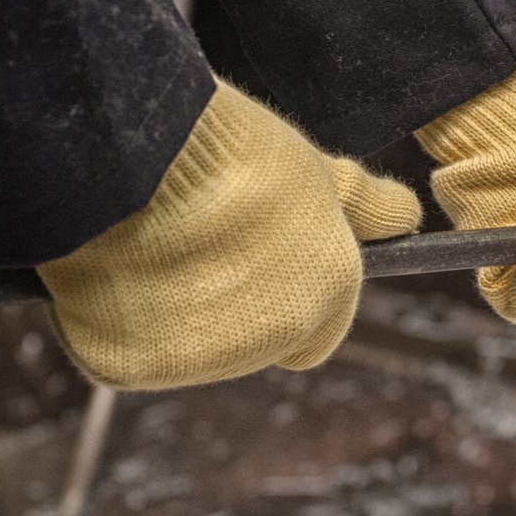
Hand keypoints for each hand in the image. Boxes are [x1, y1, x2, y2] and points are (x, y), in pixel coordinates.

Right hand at [39, 79, 420, 386]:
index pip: (318, 333)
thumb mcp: (308, 168)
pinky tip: (111, 268)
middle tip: (192, 244)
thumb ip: (359, 204)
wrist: (138, 156)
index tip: (253, 264)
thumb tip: (405, 216)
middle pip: (253, 343)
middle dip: (229, 309)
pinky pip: (123, 351)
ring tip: (149, 245)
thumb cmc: (226, 149)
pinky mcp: (133, 365)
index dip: (287, 300)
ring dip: (172, 315)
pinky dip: (114, 321)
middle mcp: (275, 337)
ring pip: (189, 351)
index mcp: (327, 293)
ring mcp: (202, 360)